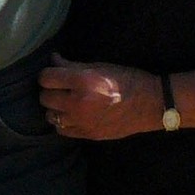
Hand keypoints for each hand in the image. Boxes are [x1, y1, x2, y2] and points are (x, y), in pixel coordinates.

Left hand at [37, 55, 161, 139]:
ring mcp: (81, 122)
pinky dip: (63, 122)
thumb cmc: (128, 79)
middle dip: (50, 90)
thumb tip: (53, 60)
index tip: (54, 73)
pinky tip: (72, 115)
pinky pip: (61, 130)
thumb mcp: (101, 66)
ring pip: (50, 116)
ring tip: (65, 101)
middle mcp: (78, 103)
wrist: (150, 104)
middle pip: (45, 98)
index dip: (48, 74)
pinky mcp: (86, 134)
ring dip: (55, 107)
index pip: (46, 78)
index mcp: (82, 82)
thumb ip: (73, 65)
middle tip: (60, 87)